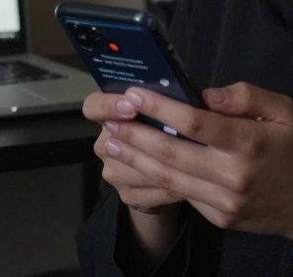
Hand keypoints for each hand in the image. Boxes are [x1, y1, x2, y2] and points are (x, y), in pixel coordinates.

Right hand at [82, 91, 183, 214]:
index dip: (109, 105)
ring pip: (135, 171)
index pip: (93, 106)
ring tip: (189, 164)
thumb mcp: (169, 110)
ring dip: (162, 168)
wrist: (164, 171)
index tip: (132, 106)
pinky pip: (148, 193)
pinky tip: (187, 184)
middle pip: (112, 143)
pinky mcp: (126, 195)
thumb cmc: (169, 129)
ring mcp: (113, 172)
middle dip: (143, 139)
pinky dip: (168, 189)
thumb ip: (173, 101)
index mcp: (110, 115)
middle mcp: (105, 144)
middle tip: (170, 136)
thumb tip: (199, 96)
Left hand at [102, 83, 292, 261]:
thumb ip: (246, 96)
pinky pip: (181, 194)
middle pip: (172, 153)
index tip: (136, 94)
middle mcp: (233, 175)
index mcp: (248, 143)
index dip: (160, 107)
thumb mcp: (284, 111)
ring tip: (112, 142)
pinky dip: (155, 179)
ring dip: (135, 159)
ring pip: (169, 177)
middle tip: (110, 119)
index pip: (194, 123)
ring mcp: (223, 201)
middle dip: (135, 134)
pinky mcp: (217, 217)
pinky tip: (137, 165)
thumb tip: (206, 94)